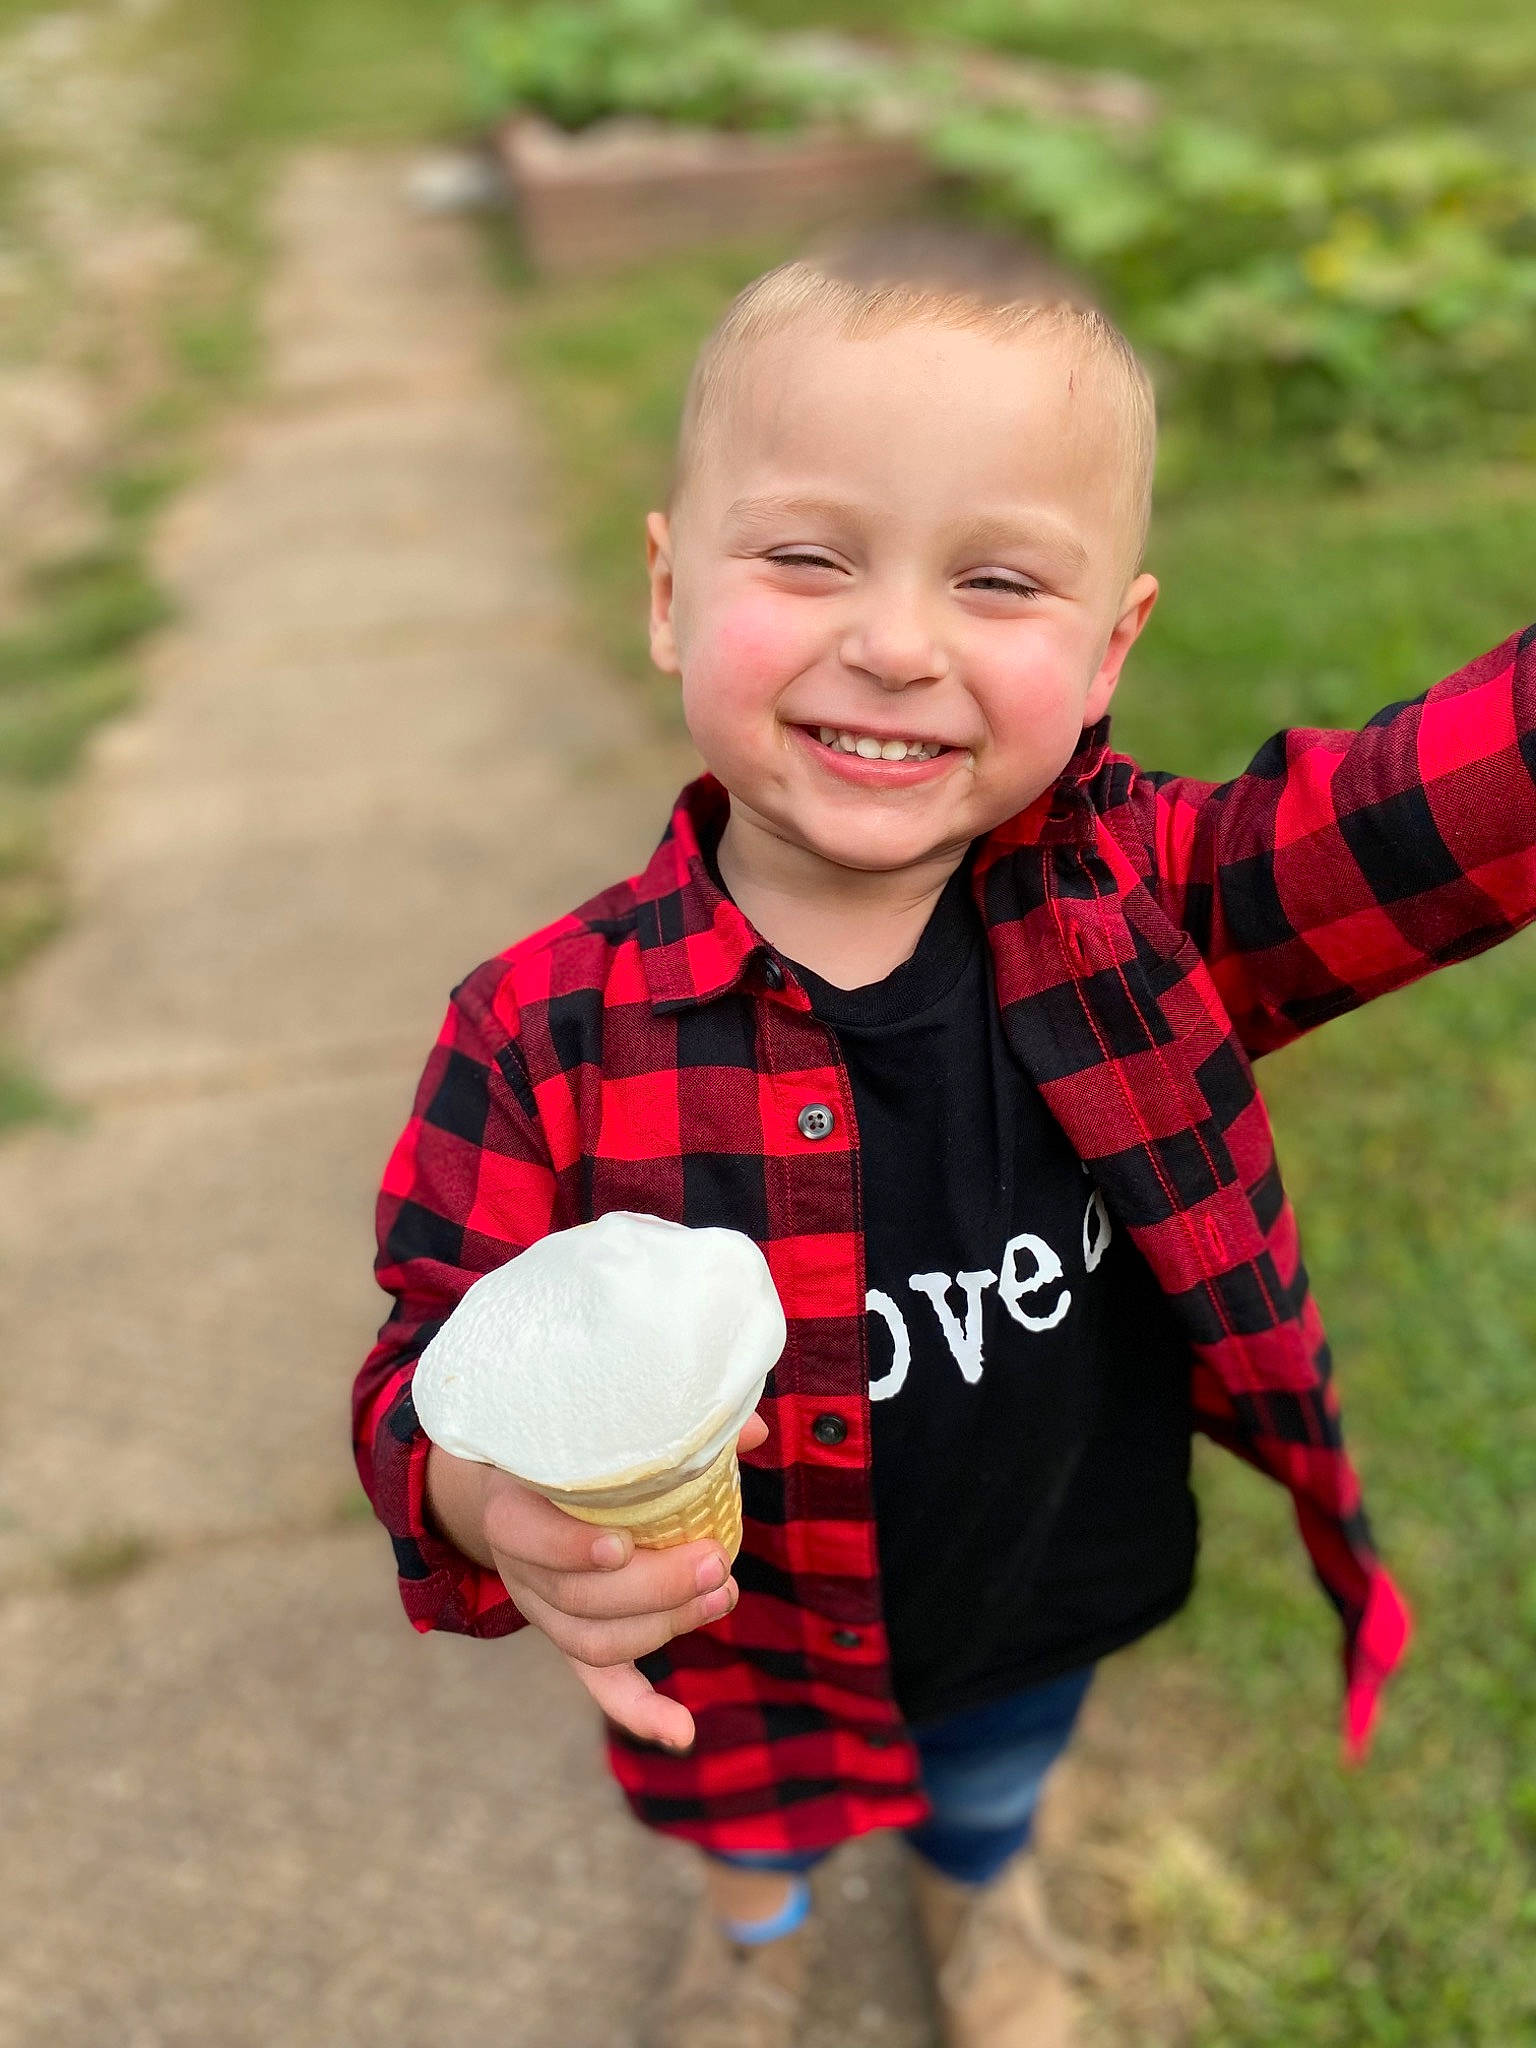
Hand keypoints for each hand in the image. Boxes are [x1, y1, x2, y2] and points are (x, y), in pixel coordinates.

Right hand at [438, 1414, 768, 1751]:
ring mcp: (545, 1613)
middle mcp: (522, 1570)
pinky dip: (642, 1711)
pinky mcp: (571, 1641)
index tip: (622, 1543)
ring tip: (721, 1593)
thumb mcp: (596, 1433)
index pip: (526, 1537)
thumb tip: (753, 1430)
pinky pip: (601, 1684)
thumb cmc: (574, 1452)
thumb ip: (671, 1428)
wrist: (518, 1486)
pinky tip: (683, 1733)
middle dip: (654, 1587)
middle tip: (714, 1561)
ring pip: (595, 1641)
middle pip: (578, 1598)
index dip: (570, 1548)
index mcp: (513, 1510)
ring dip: (665, 1625)